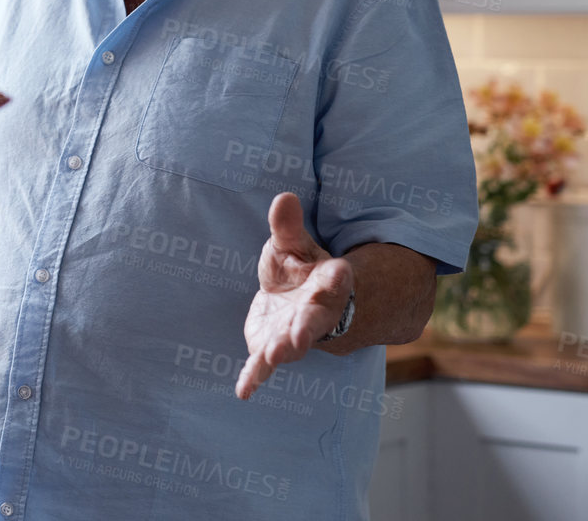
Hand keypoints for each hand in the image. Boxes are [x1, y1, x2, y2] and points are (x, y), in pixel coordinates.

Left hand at [235, 192, 354, 399]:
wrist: (302, 302)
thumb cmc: (301, 270)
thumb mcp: (293, 244)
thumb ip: (287, 226)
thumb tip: (283, 196)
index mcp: (327, 283)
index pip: (336, 280)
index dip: (339, 277)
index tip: (343, 272)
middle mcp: (315, 313)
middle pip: (313, 321)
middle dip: (306, 329)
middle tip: (300, 339)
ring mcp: (295, 333)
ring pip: (291, 344)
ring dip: (283, 351)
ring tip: (273, 357)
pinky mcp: (273, 345)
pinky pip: (263, 364)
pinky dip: (254, 376)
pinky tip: (244, 391)